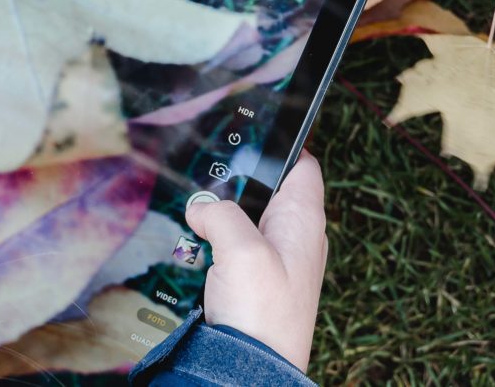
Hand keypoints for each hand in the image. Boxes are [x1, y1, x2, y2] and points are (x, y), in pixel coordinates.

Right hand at [185, 150, 326, 371]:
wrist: (251, 374)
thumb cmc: (262, 315)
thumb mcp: (241, 250)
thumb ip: (221, 214)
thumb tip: (202, 207)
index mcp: (304, 221)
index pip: (303, 166)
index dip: (283, 143)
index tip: (251, 130)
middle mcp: (295, 239)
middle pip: (269, 191)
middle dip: (237, 181)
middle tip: (205, 172)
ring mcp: (275, 263)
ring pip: (246, 222)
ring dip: (220, 217)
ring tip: (191, 209)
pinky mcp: (252, 286)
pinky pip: (232, 252)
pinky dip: (213, 245)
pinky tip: (190, 246)